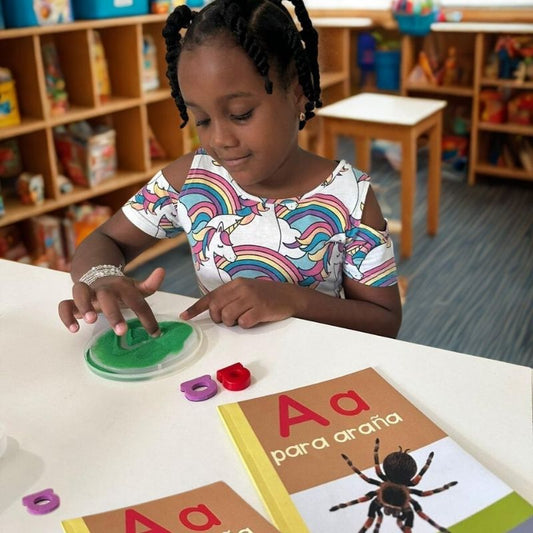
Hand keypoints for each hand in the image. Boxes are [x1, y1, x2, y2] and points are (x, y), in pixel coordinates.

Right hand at [58, 267, 165, 335]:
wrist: (97, 274)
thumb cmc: (120, 289)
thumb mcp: (135, 288)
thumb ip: (149, 285)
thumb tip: (162, 271)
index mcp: (121, 286)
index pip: (136, 300)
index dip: (147, 317)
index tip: (155, 333)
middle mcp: (103, 287)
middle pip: (107, 295)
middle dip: (114, 313)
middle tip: (122, 330)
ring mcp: (87, 292)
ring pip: (80, 292)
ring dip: (85, 305)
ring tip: (91, 321)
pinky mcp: (73, 301)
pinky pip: (64, 304)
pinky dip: (66, 315)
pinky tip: (74, 328)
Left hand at [180, 278, 296, 327]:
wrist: (290, 296)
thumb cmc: (266, 295)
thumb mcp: (246, 290)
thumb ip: (230, 297)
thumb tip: (213, 309)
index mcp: (236, 284)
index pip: (211, 296)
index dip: (196, 308)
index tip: (185, 316)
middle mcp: (241, 289)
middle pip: (216, 308)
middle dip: (218, 318)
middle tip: (228, 319)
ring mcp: (251, 298)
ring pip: (228, 316)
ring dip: (233, 322)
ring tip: (244, 317)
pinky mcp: (260, 309)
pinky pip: (243, 323)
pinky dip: (246, 325)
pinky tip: (255, 318)